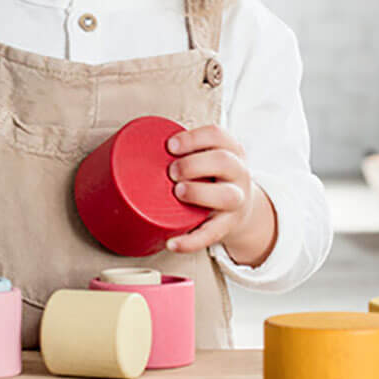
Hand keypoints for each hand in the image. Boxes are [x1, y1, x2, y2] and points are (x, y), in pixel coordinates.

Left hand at [163, 124, 276, 265]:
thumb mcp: (208, 157)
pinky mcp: (228, 225)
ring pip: (227, 196)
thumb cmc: (212, 177)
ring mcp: (237, 200)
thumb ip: (185, 151)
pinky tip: (172, 243)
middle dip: (193, 164)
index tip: (170, 145)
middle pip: (224, 162)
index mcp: (231, 151)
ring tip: (178, 193)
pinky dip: (191, 241)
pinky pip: (212, 234)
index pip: (217, 136)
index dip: (193, 138)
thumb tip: (138, 145)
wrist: (239, 208)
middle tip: (171, 171)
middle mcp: (238, 174)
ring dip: (199, 193)